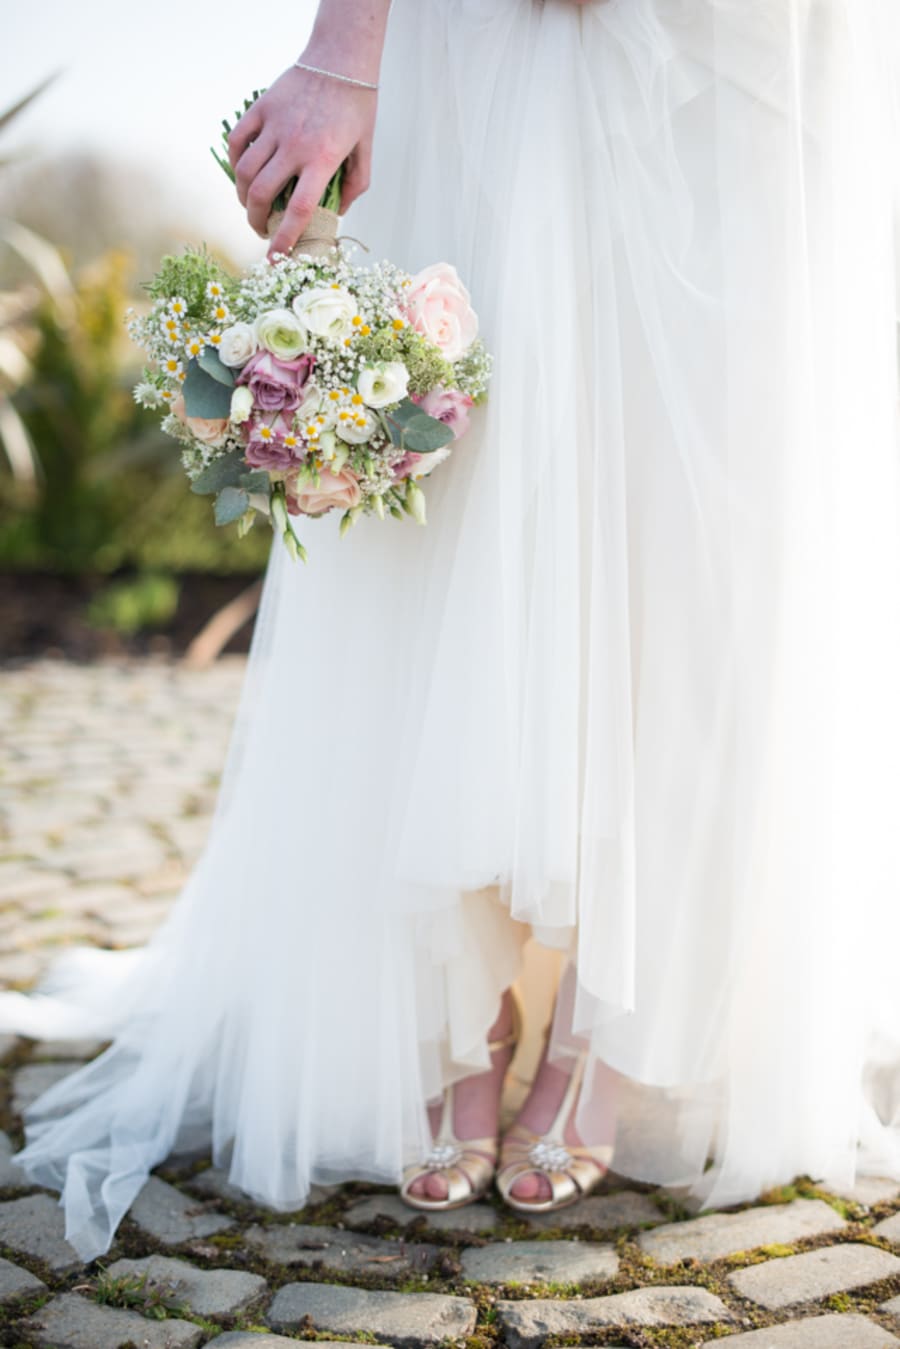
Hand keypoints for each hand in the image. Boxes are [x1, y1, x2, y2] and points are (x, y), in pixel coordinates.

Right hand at [228, 64, 376, 259]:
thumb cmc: (357, 107)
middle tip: (261, 230)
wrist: (340, 60)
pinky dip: (235, 163)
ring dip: (242, 196)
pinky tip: (242, 173)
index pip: (298, 211)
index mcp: (322, 160)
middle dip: (256, 222)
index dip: (284, 240)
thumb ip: (355, 186)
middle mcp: (295, 145)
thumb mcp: (365, 150)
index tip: (275, 259)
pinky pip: (238, 143)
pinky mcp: (261, 109)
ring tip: (249, 206)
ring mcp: (275, 126)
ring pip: (245, 172)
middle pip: (261, 195)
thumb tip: (337, 214)